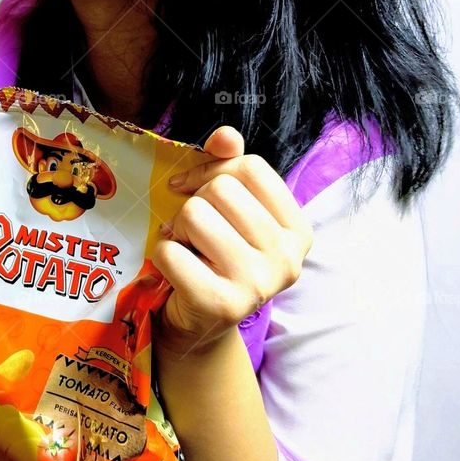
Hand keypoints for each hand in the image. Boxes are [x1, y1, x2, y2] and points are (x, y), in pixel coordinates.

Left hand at [151, 126, 314, 357]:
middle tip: (192, 232)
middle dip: (193, 204)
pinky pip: (170, 251)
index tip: (193, 187)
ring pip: (194, 215)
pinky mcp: (222, 304)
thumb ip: (229, 167)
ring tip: (186, 249)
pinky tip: (176, 270)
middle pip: (221, 189)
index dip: (212, 169)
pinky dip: (161, 255)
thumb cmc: (214, 256)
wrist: (199, 325)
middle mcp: (287, 258)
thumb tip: (226, 135)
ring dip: (176, 229)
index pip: (251, 168)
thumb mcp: (228, 210)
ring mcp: (258, 284)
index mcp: (297, 230)